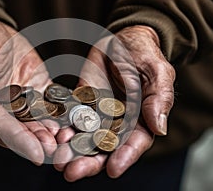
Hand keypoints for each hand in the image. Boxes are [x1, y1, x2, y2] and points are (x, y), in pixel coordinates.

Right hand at [0, 17, 58, 163]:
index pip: (0, 130)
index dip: (19, 142)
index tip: (37, 154)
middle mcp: (4, 111)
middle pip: (23, 131)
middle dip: (42, 142)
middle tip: (60, 150)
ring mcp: (24, 103)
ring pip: (39, 121)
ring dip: (54, 132)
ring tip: (70, 138)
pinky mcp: (39, 93)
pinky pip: (52, 104)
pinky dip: (63, 112)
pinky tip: (76, 118)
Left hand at [53, 25, 175, 180]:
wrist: (121, 40)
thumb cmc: (143, 53)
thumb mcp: (156, 71)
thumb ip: (158, 98)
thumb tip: (159, 129)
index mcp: (141, 119)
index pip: (134, 143)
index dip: (124, 157)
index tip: (112, 169)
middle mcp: (118, 122)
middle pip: (105, 147)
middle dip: (90, 161)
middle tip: (72, 172)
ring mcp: (98, 114)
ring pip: (85, 137)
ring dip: (72, 150)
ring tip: (58, 159)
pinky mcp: (81, 103)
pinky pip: (71, 118)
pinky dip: (62, 128)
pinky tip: (53, 136)